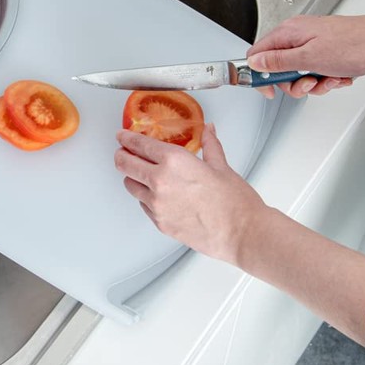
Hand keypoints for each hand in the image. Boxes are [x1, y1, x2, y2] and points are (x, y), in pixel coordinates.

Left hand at [114, 124, 266, 263]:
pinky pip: (143, 205)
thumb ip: (210, 144)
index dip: (126, 138)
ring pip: (130, 185)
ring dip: (132, 177)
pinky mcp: (159, 223)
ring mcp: (157, 205)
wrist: (243, 234)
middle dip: (121, 155)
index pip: (139, 144)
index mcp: (174, 161)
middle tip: (123, 152)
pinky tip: (156, 194)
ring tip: (140, 174)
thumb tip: (208, 130)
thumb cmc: (235, 202)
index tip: (122, 136)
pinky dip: (145, 197)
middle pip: (124, 164)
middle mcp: (160, 182)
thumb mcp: (221, 166)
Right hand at [246, 13, 364, 97]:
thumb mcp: (310, 59)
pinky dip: (324, 77)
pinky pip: (314, 69)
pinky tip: (337, 75)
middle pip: (278, 66)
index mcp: (287, 32)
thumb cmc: (356, 45)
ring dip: (312, 82)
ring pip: (297, 71)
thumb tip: (255, 63)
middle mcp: (296, 34)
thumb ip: (278, 62)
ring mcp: (311, 41)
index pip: (257, 54)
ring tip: (328, 79)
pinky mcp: (324, 47)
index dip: (259, 75)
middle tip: (308, 84)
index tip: (269, 89)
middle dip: (293, 82)